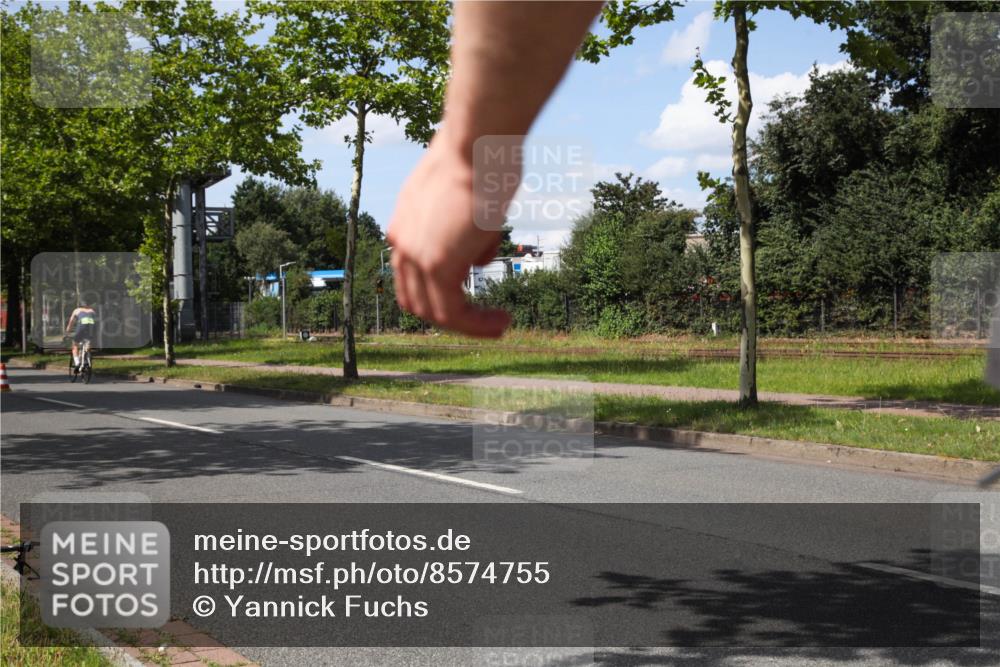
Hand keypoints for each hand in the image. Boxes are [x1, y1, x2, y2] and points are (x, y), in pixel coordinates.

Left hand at [387, 132, 512, 337]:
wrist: (476, 138)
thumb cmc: (481, 154)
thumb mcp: (468, 198)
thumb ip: (467, 229)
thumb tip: (478, 255)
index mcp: (404, 223)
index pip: (411, 274)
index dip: (439, 293)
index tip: (471, 296)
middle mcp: (401, 241)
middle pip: (417, 299)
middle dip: (451, 315)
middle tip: (484, 319)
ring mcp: (415, 254)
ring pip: (435, 311)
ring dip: (469, 325)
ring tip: (499, 325)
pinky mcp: (437, 264)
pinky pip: (454, 312)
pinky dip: (477, 324)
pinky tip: (502, 322)